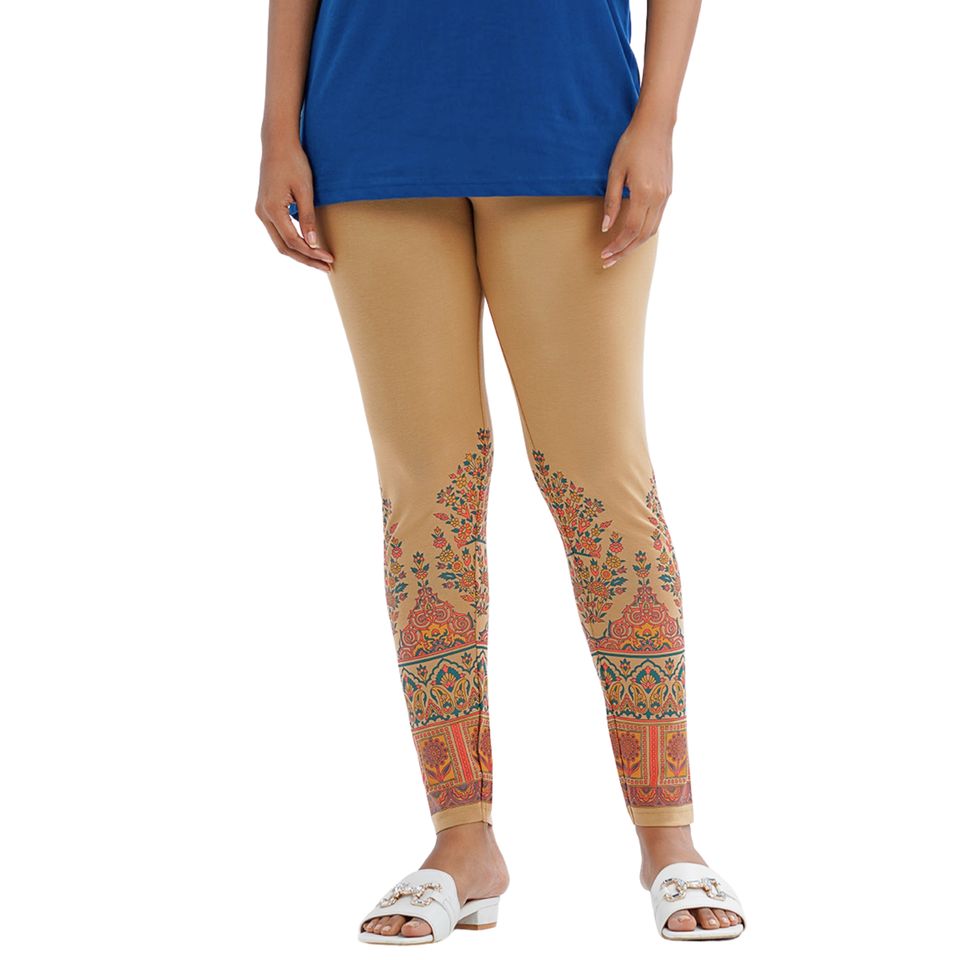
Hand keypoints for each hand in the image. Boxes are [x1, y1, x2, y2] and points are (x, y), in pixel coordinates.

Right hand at [256, 141, 334, 270]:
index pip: (294, 241)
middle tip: (326, 267)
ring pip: (280, 243)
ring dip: (299, 253)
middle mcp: (263, 213)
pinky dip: (293, 242)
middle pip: (284, 248)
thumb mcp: (305, 190)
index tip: (330, 259)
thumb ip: (308, 218)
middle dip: (306, 260)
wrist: (277, 143)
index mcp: (272, 209)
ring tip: (319, 261)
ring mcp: (262, 211)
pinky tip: (309, 245)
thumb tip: (313, 244)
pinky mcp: (265, 208)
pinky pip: (278, 233)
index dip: (313, 253)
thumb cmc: (293, 162)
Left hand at [599, 117, 672, 268]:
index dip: (616, 245)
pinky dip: (644, 232)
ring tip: (619, 252)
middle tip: (608, 261)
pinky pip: (657, 220)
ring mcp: (666, 196)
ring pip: (651, 231)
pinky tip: (632, 235)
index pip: (629, 230)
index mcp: (644, 193)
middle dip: (624, 251)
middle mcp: (658, 198)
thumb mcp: (615, 172)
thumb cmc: (631, 145)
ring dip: (635, 245)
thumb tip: (606, 227)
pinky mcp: (668, 192)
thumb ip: (611, 201)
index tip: (604, 254)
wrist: (656, 126)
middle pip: (641, 236)